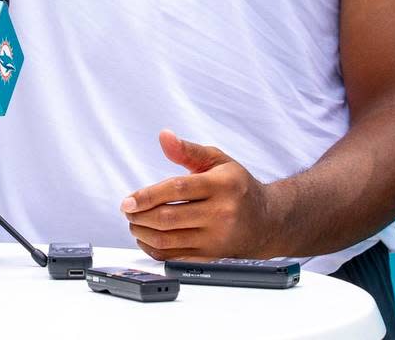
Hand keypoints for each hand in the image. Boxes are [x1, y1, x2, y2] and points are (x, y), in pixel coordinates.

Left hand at [120, 129, 278, 260]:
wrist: (267, 221)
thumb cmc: (238, 186)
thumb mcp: (218, 160)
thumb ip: (188, 149)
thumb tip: (164, 136)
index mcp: (222, 185)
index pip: (178, 189)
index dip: (148, 195)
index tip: (128, 199)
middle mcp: (222, 213)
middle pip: (169, 217)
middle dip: (140, 215)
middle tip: (127, 209)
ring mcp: (217, 239)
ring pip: (169, 240)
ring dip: (143, 232)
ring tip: (134, 221)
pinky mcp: (211, 257)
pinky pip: (174, 257)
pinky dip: (154, 249)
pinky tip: (146, 237)